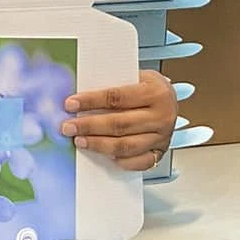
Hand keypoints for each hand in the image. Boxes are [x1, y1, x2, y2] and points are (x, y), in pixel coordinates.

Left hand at [61, 69, 178, 170]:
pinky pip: (138, 162)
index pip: (117, 97)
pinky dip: (120, 161)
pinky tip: (104, 155)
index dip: (91, 101)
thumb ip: (114, 85)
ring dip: (99, 145)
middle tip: (68, 127)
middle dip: (89, 126)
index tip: (71, 104)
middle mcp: (162, 116)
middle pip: (119, 124)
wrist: (171, 100)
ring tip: (80, 141)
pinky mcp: (160, 152)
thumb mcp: (136, 76)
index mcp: (155, 92)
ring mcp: (162, 137)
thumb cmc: (149, 88)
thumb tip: (81, 97)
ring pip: (125, 146)